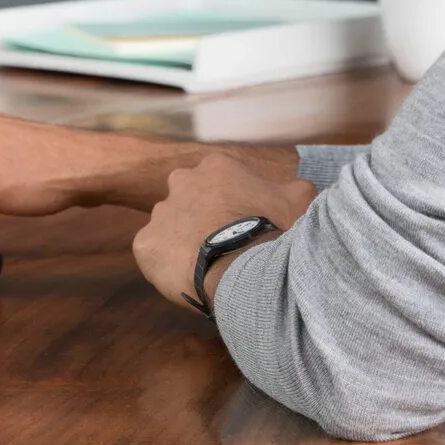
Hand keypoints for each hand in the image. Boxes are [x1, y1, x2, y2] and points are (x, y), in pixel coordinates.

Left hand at [131, 151, 320, 311]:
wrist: (246, 270)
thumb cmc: (275, 231)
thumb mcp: (300, 200)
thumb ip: (293, 188)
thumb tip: (296, 190)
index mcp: (216, 167)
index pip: (219, 181)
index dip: (231, 204)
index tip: (242, 224)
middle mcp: (181, 182)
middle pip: (189, 198)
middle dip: (201, 217)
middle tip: (222, 244)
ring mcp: (160, 213)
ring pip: (170, 226)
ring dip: (184, 241)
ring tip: (207, 264)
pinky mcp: (145, 245)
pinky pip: (155, 254)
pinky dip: (168, 265)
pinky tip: (188, 277)